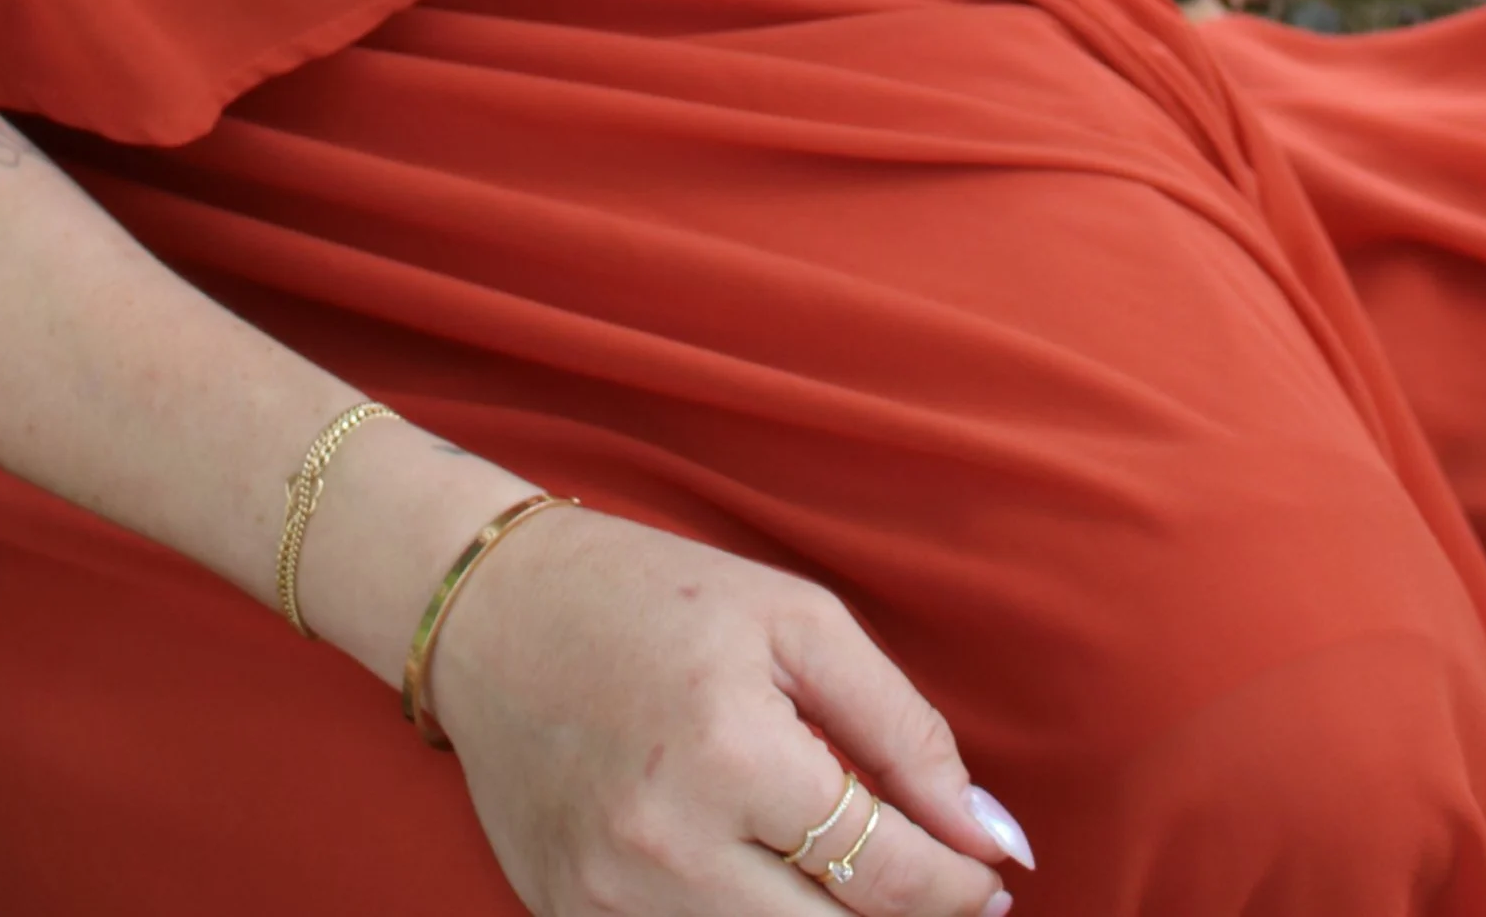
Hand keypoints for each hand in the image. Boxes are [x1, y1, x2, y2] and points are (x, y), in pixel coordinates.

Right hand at [422, 498, 1027, 914]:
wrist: (492, 612)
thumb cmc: (655, 598)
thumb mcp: (797, 621)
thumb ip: (905, 730)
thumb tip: (992, 837)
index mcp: (730, 752)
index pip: (886, 874)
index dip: (959, 888)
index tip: (992, 879)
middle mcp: (665, 846)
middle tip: (935, 891)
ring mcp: (610, 903)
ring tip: (852, 884)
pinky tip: (769, 886)